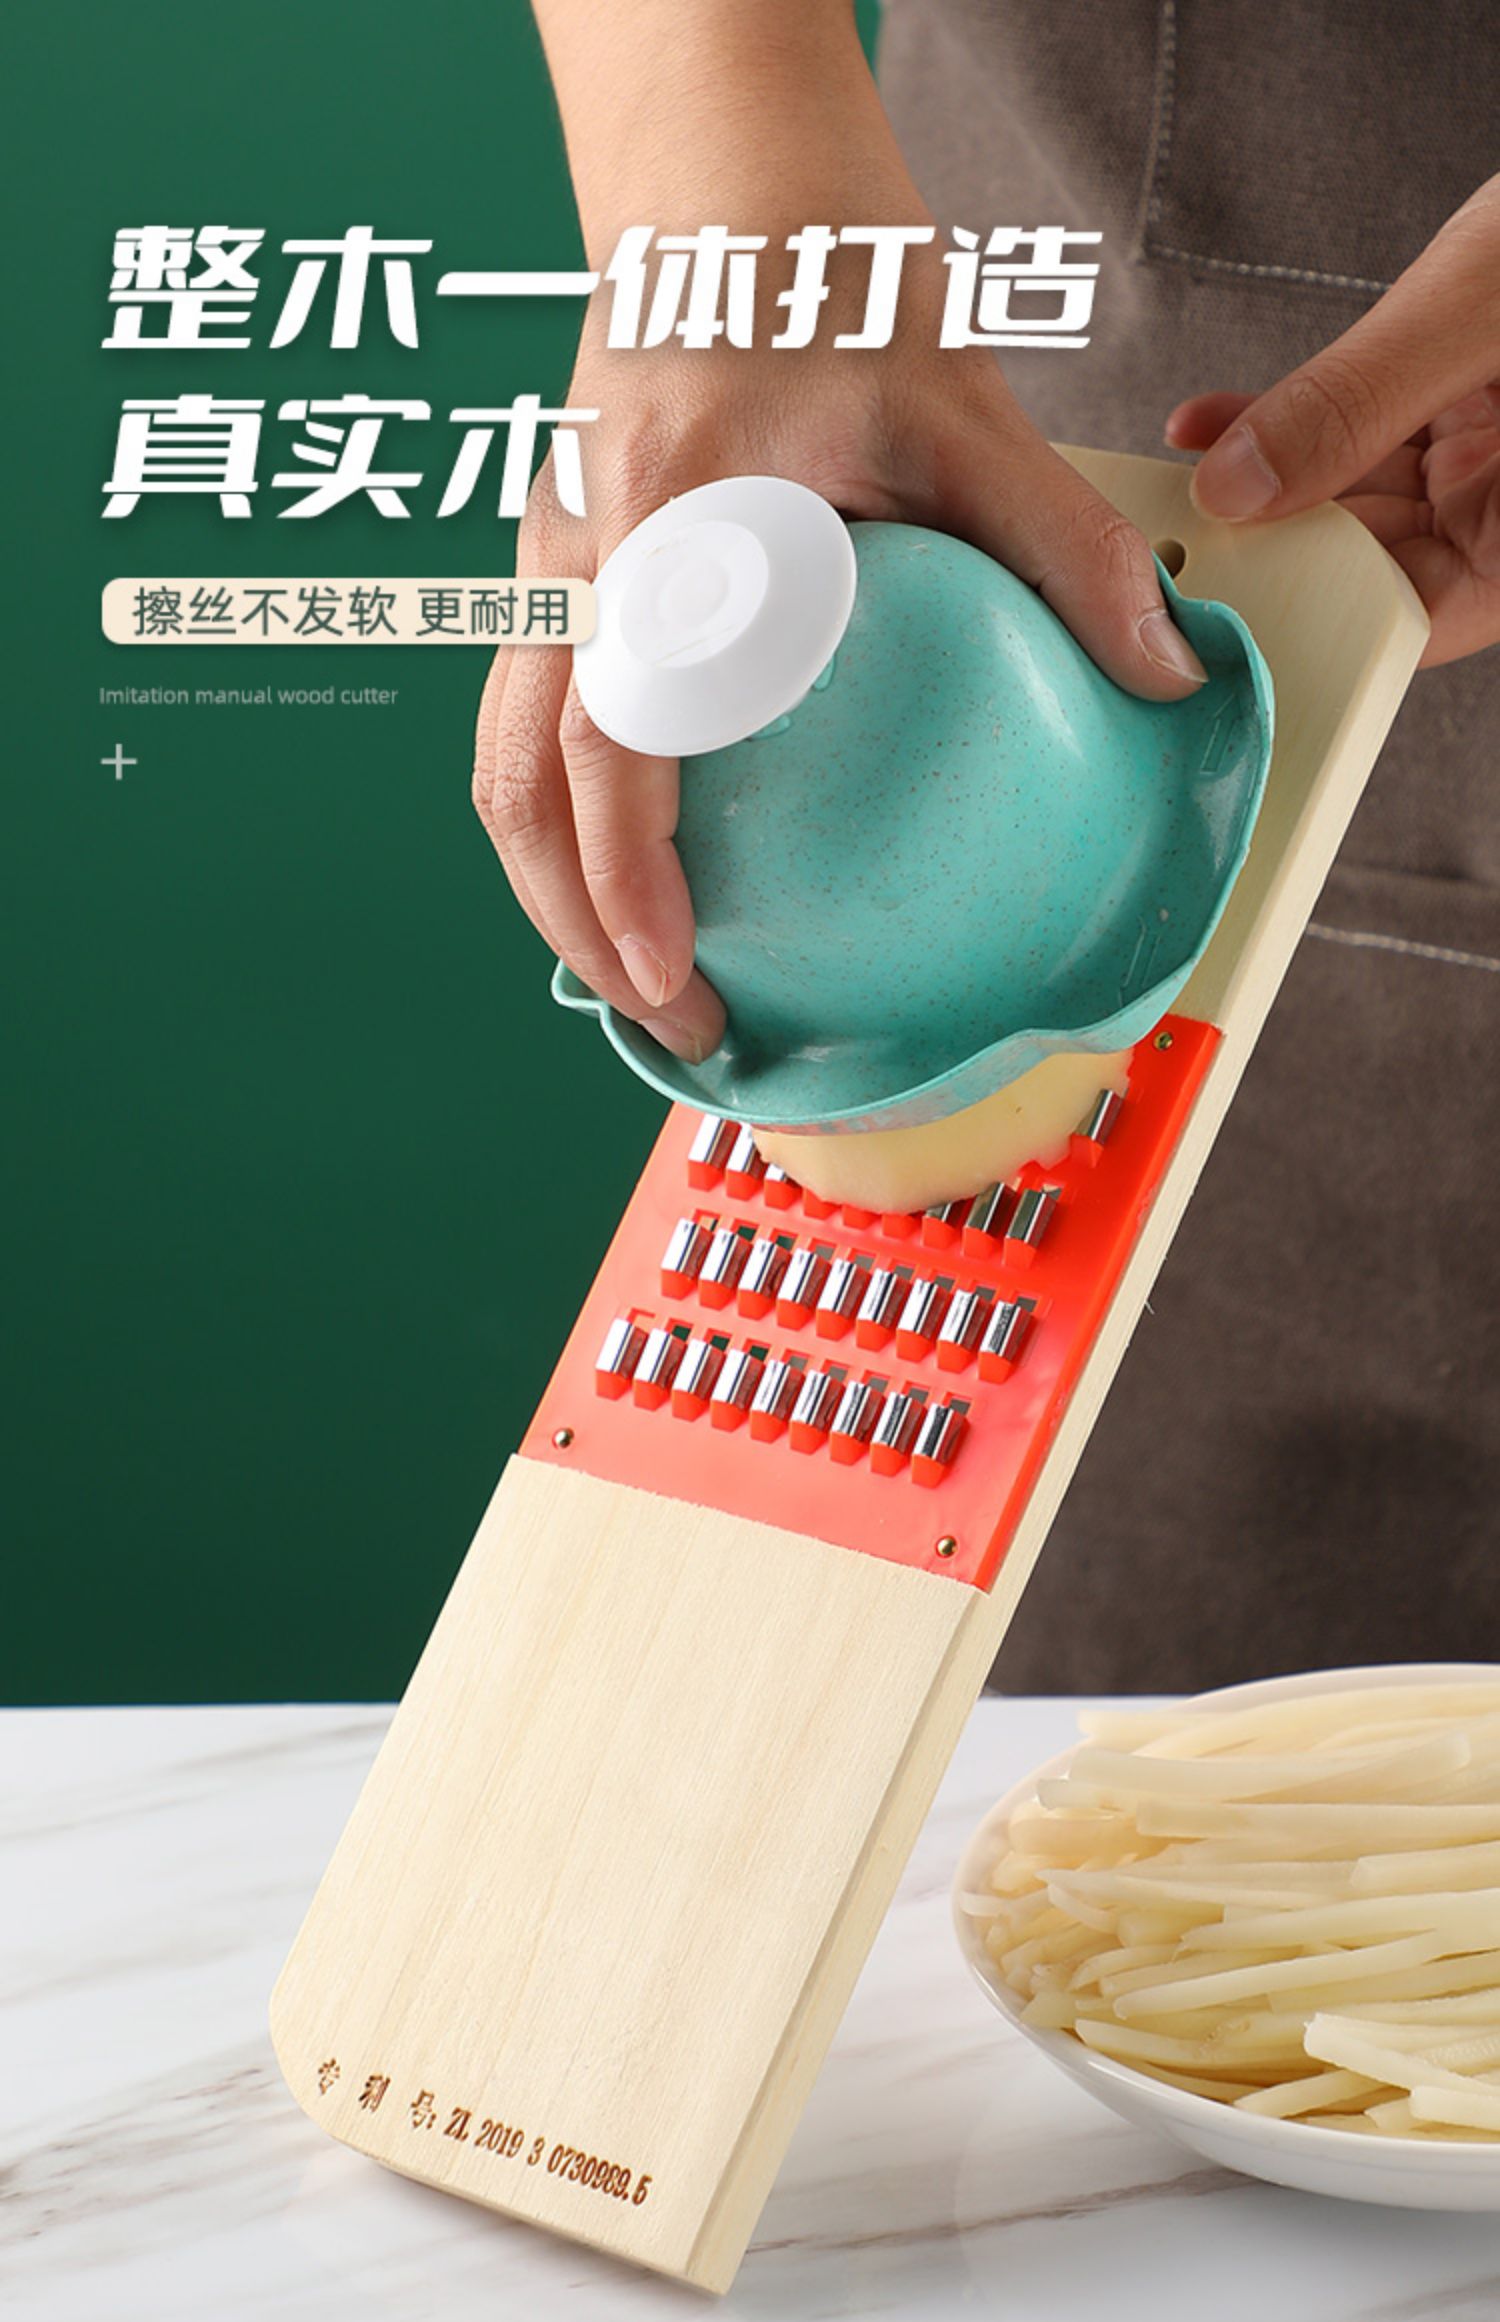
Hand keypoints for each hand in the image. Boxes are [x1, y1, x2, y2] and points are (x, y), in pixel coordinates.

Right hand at [475, 7, 1207, 1061]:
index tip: (663, 974)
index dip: (622, 870)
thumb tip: (1166, 674)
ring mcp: (546, 561)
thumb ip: (1062, 543)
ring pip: (502, 759)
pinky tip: (637, 873)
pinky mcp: (557, 570)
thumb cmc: (820, 261)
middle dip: (576, 929)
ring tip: (647, 978)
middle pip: (517, 780)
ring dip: (558, 888)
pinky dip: (568, 819)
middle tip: (676, 1025)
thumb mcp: (961, 401)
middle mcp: (574, 551)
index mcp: (662, 516)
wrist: (717, 172)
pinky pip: (530, 719)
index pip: (607, 728)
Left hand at [1166, 175, 1499, 669]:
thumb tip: (1241, 485)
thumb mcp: (1482, 308)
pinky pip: (1357, 437)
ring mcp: (1486, 464)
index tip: (1214, 602)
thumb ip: (1362, 399)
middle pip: (1365, 566)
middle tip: (1165, 536)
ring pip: (1348, 503)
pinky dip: (1283, 428)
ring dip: (1259, 486)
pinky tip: (1212, 427)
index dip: (1307, 619)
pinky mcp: (1460, 409)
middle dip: (1265, 550)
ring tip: (1170, 482)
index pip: (1409, 619)